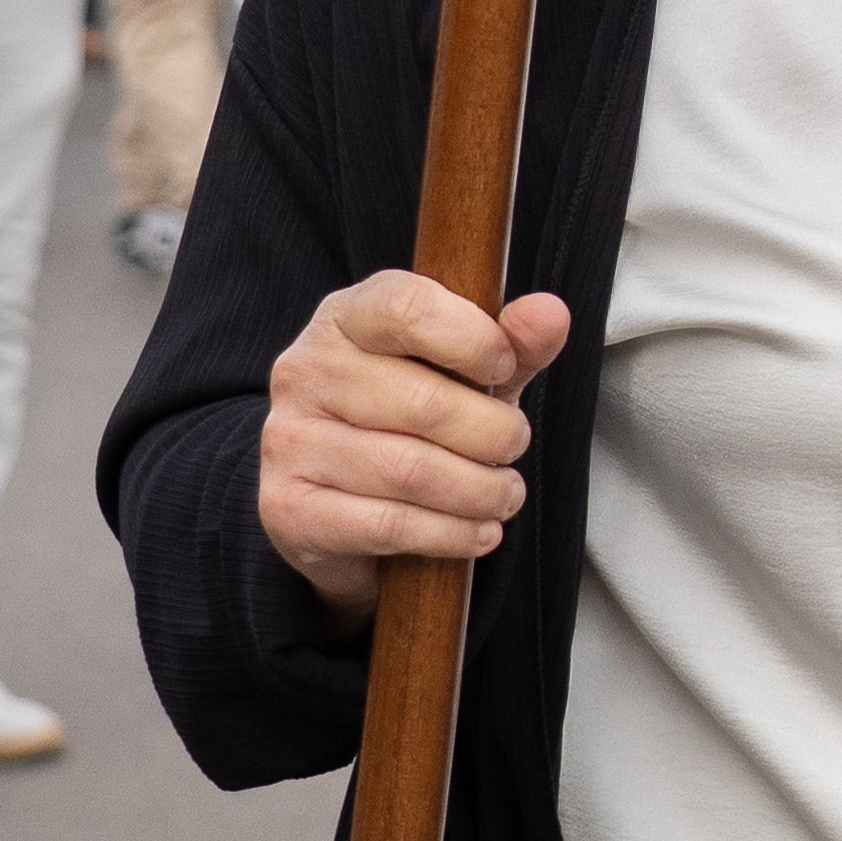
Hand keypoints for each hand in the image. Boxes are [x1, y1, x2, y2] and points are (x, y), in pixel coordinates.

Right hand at [261, 272, 575, 619]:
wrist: (331, 500)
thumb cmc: (407, 419)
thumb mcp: (464, 372)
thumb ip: (510, 342)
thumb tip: (550, 313)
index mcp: (346, 318)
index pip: (405, 306)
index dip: (471, 337)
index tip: (504, 367)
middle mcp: (306, 371)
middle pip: (424, 403)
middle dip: (493, 434)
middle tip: (514, 447)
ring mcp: (291, 440)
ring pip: (412, 471)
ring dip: (480, 491)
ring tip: (505, 494)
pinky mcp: (291, 508)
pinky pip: (390, 525)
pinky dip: (451, 534)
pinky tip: (478, 531)